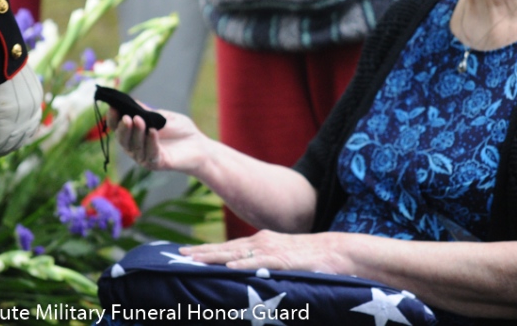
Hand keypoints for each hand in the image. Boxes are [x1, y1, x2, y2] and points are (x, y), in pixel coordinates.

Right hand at [107, 107, 208, 172]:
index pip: (118, 128)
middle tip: (126, 117)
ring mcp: (146, 157)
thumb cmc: (181, 131)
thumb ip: (148, 112)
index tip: (113, 107)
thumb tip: (131, 102)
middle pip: (123, 140)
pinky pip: (150, 154)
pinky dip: (150, 142)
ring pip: (135, 147)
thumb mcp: (163, 117)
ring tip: (138, 120)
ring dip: (136, 133)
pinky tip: (152, 131)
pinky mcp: (158, 163)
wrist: (201, 146)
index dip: (113, 119)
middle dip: (123, 128)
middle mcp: (137, 148)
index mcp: (135, 135)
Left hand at [180, 230, 346, 274]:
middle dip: (202, 251)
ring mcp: (272, 250)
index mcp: (261, 242)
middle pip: (226, 248)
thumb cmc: (310, 258)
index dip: (206, 250)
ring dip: (214, 257)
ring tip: (194, 260)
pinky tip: (228, 268)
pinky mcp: (283, 260)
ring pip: (237, 254)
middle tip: (179, 254)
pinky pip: (259, 263)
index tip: (185, 253)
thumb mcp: (281, 259)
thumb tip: (244, 275)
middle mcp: (262, 242)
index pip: (228, 247)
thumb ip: (264, 264)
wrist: (337, 251)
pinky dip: (243, 265)